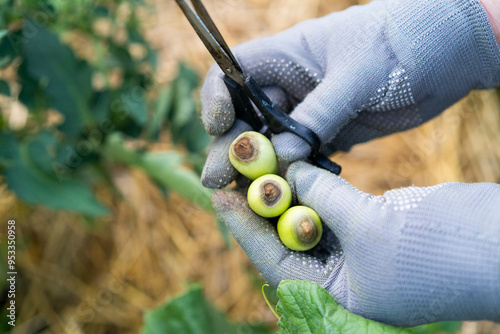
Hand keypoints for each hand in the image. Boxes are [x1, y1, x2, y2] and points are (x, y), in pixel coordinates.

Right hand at [201, 0, 499, 188]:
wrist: (446, 54)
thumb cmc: (401, 45)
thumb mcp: (357, 75)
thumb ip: (319, 114)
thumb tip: (284, 157)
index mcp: (287, 54)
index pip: (234, 73)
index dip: (217, 98)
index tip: (217, 125)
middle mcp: (291, 85)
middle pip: (245, 116)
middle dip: (230, 146)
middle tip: (219, 180)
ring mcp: (309, 112)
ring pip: (271, 142)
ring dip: (257, 168)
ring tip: (244, 196)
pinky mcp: (329, 135)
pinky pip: (301, 158)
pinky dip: (291, 175)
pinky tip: (284, 194)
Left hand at [213, 161, 499, 326]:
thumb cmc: (440, 253)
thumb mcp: (372, 229)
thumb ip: (325, 198)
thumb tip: (290, 172)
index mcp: (335, 297)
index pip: (274, 261)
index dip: (245, 226)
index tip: (221, 193)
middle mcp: (341, 276)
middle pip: (286, 237)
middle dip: (262, 204)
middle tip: (234, 169)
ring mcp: (357, 249)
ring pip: (308, 217)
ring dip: (288, 189)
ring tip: (261, 159)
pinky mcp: (371, 225)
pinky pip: (333, 204)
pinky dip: (317, 184)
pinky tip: (299, 162)